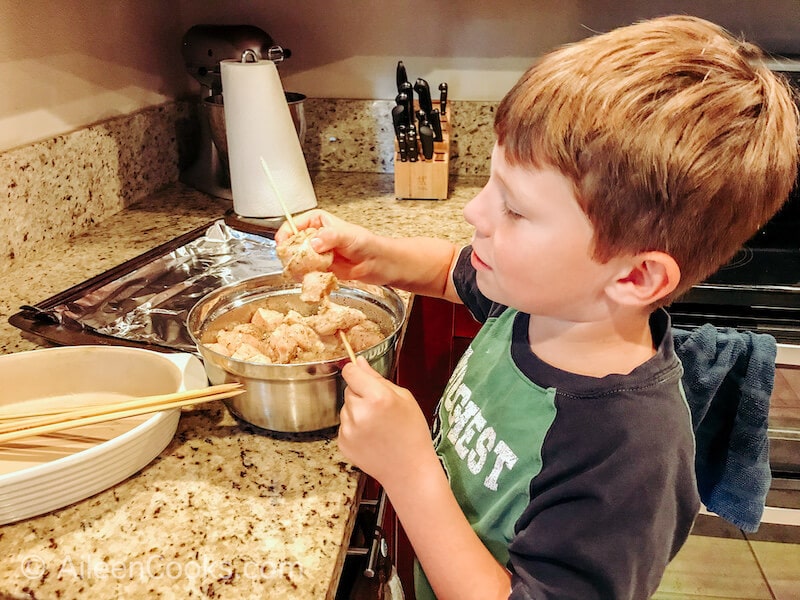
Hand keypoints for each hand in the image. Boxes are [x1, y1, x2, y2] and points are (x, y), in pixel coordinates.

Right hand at [275, 209, 383, 282]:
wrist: (377, 263)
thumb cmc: (366, 244)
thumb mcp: (348, 235)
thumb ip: (330, 237)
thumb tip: (314, 243)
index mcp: (316, 221)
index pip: (292, 225)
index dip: (285, 235)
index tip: (282, 246)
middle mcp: (313, 237)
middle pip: (291, 244)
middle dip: (291, 254)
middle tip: (296, 262)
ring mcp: (315, 253)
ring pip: (296, 260)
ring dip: (297, 267)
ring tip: (306, 271)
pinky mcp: (318, 268)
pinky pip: (305, 273)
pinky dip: (305, 277)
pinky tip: (312, 277)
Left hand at [338, 357, 435, 485]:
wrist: (409, 470)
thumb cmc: (412, 432)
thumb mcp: (404, 398)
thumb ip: (378, 378)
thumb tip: (359, 362)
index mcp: (377, 398)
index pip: (350, 372)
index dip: (355, 371)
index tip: (360, 375)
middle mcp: (359, 412)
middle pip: (349, 390)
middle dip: (361, 395)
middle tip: (380, 409)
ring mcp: (349, 429)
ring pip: (346, 408)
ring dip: (357, 412)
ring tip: (377, 426)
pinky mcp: (343, 443)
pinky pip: (344, 425)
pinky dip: (354, 428)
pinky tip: (371, 437)